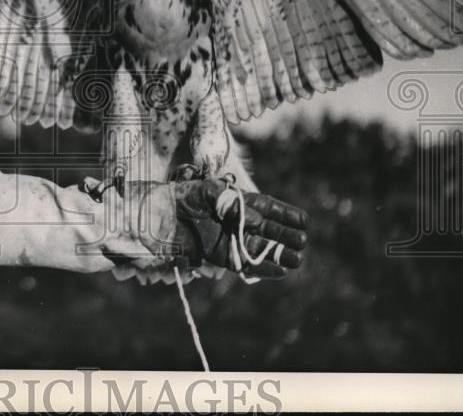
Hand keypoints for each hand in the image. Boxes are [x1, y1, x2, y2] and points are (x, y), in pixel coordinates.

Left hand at [172, 178, 308, 279]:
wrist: (159, 216)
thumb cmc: (182, 197)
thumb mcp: (207, 191)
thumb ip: (231, 203)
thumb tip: (254, 221)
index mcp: (237, 202)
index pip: (267, 207)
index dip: (285, 214)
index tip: (304, 220)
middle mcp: (237, 221)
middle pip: (268, 229)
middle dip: (286, 235)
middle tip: (302, 240)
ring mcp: (230, 239)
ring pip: (260, 247)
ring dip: (279, 254)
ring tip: (297, 259)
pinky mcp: (221, 256)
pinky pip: (246, 262)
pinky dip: (262, 267)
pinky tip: (279, 271)